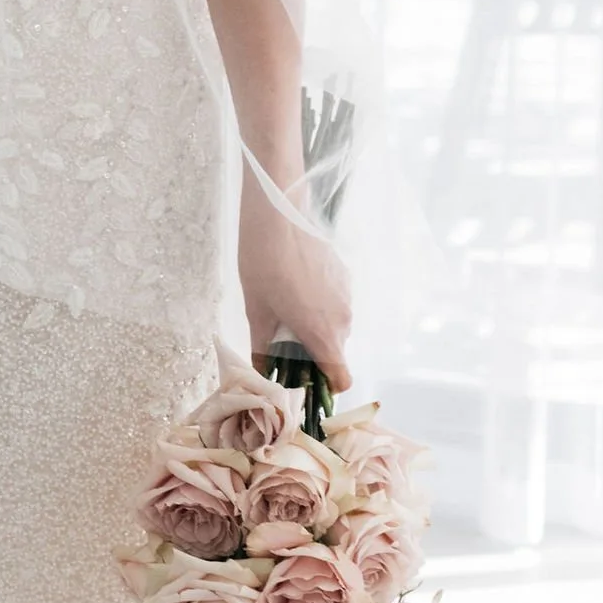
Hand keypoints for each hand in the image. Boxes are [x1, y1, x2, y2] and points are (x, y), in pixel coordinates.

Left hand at [239, 185, 351, 393]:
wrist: (278, 215)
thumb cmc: (262, 265)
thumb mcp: (256, 312)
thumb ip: (262, 349)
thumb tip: (260, 374)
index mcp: (323, 333)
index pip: (342, 378)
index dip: (326, 387)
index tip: (305, 382)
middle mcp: (343, 318)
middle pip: (335, 352)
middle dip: (312, 354)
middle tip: (281, 342)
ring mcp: (346, 295)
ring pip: (335, 326)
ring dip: (315, 327)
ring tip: (284, 310)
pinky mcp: (344, 276)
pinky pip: (335, 303)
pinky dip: (320, 306)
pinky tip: (295, 287)